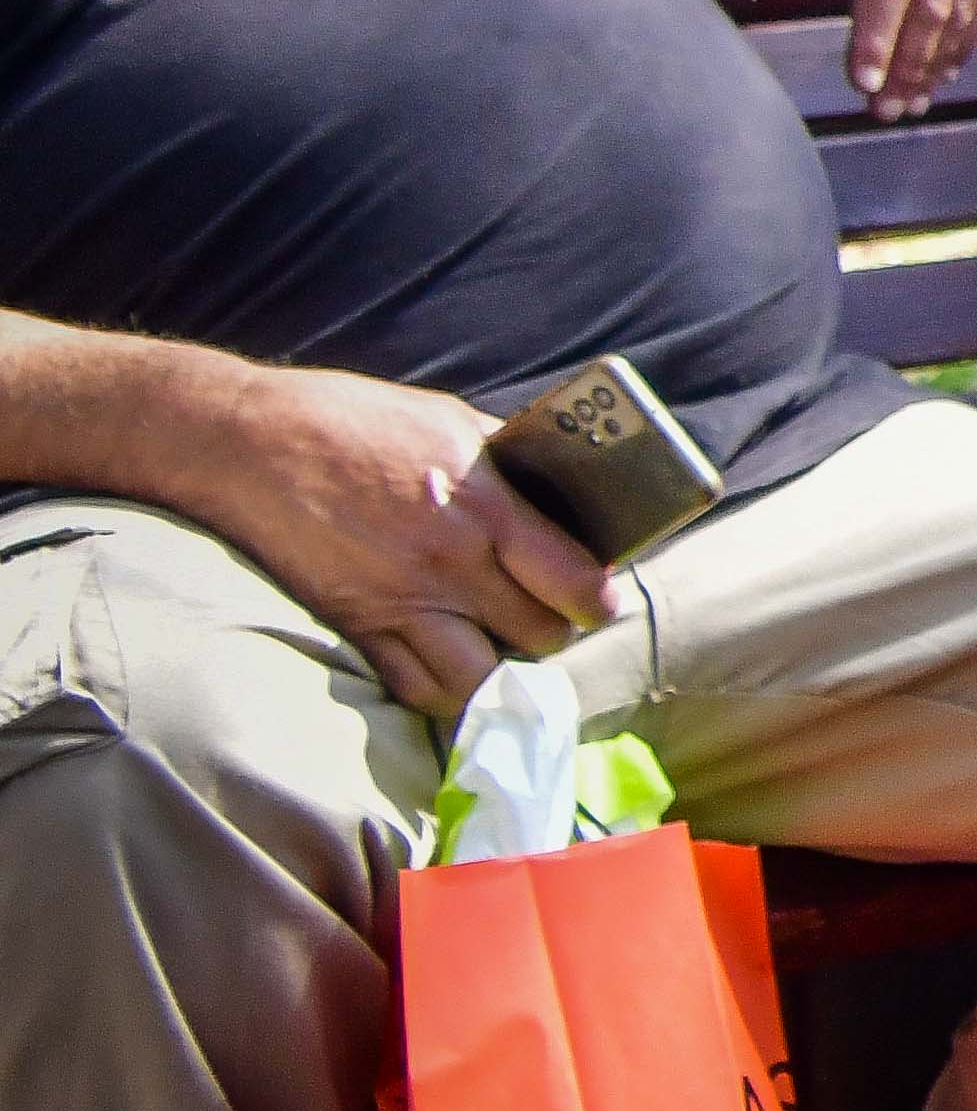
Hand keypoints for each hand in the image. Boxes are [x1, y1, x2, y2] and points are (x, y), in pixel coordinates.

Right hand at [196, 365, 613, 719]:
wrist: (245, 443)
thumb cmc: (349, 419)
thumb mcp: (446, 421)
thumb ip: (507, 463)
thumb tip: (562, 486)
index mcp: (485, 505)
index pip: (576, 583)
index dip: (597, 600)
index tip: (597, 598)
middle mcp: (448, 563)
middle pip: (538, 637)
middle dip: (554, 631)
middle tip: (548, 616)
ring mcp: (398, 602)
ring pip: (482, 681)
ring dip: (502, 672)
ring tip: (501, 648)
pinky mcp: (355, 626)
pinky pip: (415, 689)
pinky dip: (444, 690)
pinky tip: (453, 668)